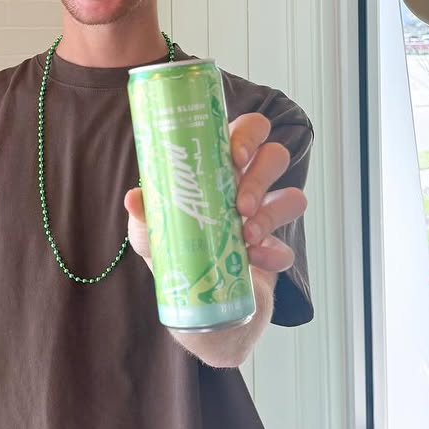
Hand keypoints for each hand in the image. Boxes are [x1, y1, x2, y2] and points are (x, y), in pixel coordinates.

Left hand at [125, 111, 306, 285]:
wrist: (192, 299)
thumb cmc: (174, 249)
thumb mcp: (152, 232)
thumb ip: (145, 213)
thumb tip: (134, 197)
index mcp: (222, 166)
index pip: (249, 130)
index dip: (249, 135)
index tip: (236, 156)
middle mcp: (249, 185)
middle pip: (275, 156)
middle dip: (261, 176)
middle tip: (239, 204)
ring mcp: (266, 218)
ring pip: (293, 197)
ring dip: (272, 214)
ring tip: (246, 236)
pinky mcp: (275, 253)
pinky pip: (288, 248)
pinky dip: (274, 254)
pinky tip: (253, 261)